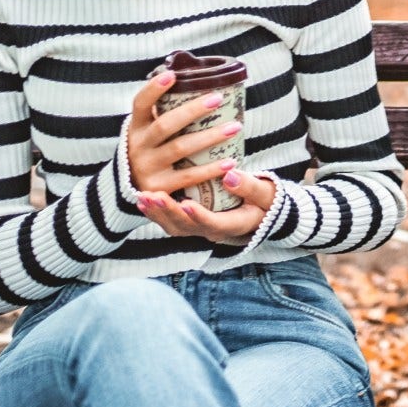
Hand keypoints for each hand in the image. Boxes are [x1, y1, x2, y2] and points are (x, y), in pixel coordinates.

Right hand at [122, 71, 276, 243]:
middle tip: (218, 98)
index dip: (153, 89)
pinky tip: (230, 162)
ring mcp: (147, 168)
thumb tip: (191, 78)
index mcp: (136, 127)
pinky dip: (210, 169)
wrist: (133, 188)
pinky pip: (188, 176)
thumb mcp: (148, 130)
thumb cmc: (152, 149)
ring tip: (234, 127)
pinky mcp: (159, 187)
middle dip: (192, 110)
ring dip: (210, 137)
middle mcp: (138, 146)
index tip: (171, 75)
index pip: (140, 103)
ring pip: (180, 148)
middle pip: (165, 125)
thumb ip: (163, 111)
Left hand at [135, 166, 277, 244]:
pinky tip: (142, 200)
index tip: (186, 203)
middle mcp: (213, 231)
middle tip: (153, 196)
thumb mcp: (265, 193)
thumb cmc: (265, 200)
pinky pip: (171, 221)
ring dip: (158, 213)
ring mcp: (200, 229)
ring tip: (143, 197)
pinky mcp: (191, 222)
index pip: (213, 224)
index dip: (199, 216)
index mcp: (232, 225)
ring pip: (174, 227)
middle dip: (168, 212)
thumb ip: (250, 186)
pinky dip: (156, 212)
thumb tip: (230, 176)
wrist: (261, 210)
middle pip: (186, 227)